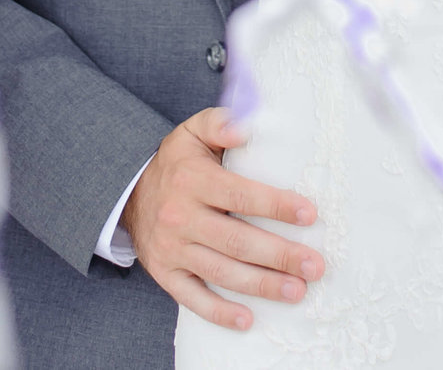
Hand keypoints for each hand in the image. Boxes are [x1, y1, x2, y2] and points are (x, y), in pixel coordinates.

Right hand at [122, 108, 324, 331]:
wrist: (128, 191)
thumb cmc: (176, 161)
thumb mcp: (193, 131)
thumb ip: (220, 123)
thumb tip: (245, 129)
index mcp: (193, 180)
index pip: (240, 195)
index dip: (275, 206)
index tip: (309, 215)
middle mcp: (181, 216)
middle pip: (237, 241)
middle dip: (279, 255)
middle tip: (315, 265)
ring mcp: (172, 249)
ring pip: (221, 272)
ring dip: (262, 285)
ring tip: (297, 291)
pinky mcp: (165, 273)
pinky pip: (192, 298)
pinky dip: (219, 312)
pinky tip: (248, 319)